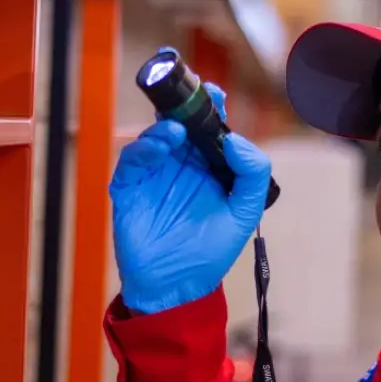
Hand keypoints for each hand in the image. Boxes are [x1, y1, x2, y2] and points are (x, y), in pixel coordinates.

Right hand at [110, 79, 271, 314]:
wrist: (175, 287)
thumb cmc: (208, 253)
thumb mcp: (243, 215)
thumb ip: (251, 176)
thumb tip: (236, 140)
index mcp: (207, 167)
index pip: (209, 129)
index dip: (211, 107)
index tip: (215, 94)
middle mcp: (179, 166)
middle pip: (179, 123)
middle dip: (184, 106)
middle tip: (191, 94)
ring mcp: (152, 175)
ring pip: (155, 137)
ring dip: (164, 127)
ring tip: (177, 129)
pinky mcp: (128, 189)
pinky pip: (132, 161)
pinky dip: (144, 149)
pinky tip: (160, 147)